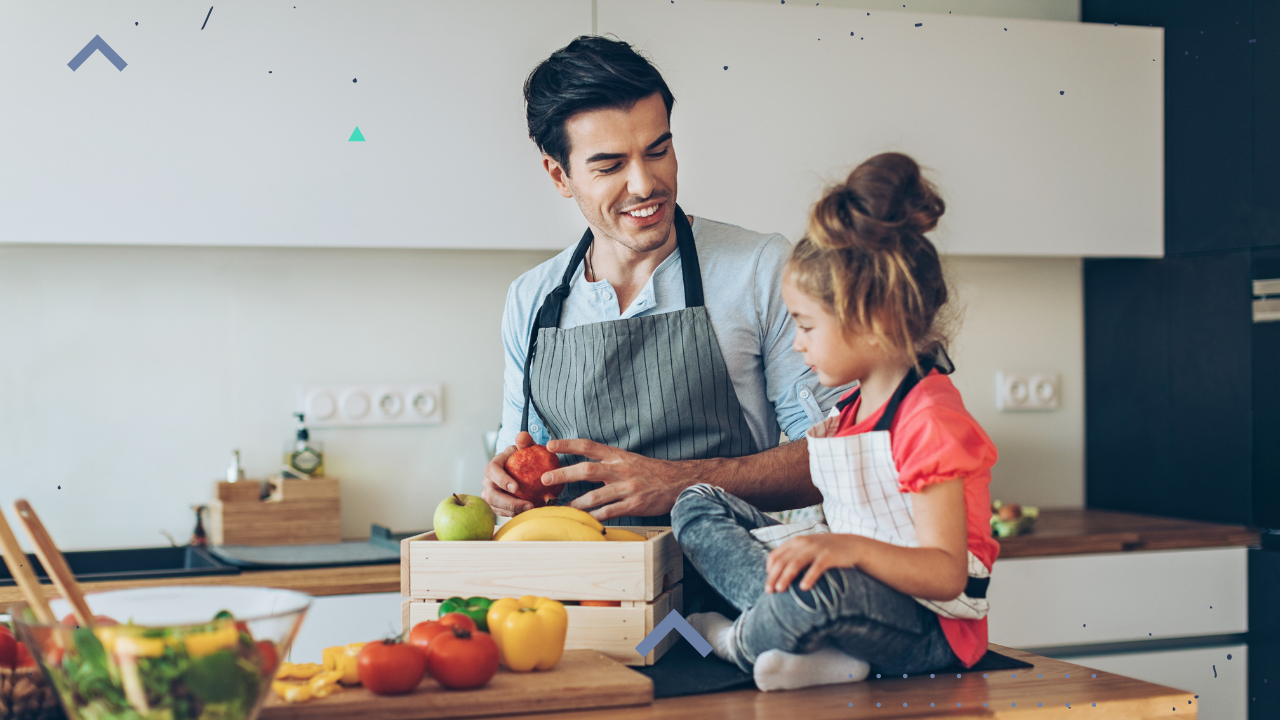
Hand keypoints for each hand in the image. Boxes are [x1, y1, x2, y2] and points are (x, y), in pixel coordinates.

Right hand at [481, 431, 537, 515]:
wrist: (520, 471)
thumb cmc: (523, 458)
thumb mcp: (525, 448)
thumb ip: (525, 442)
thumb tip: (522, 436)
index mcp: (494, 465)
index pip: (492, 471)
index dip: (502, 480)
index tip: (516, 487)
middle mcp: (488, 481)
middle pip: (491, 494)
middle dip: (508, 502)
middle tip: (528, 505)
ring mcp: (490, 494)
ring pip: (495, 506)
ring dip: (513, 511)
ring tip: (531, 510)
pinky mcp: (495, 506)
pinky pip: (502, 513)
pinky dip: (515, 514)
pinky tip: (529, 513)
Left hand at [541, 439, 690, 521]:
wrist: (678, 482)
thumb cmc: (651, 472)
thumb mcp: (629, 460)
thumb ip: (608, 462)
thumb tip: (583, 466)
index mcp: (618, 456)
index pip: (589, 446)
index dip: (568, 444)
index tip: (550, 445)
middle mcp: (621, 469)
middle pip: (587, 470)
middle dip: (564, 474)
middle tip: (545, 478)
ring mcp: (628, 488)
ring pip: (596, 496)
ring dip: (577, 503)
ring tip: (566, 506)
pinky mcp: (634, 505)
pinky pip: (610, 511)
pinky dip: (596, 516)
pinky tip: (587, 519)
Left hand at [765, 534, 863, 592]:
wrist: (852, 545)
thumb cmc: (825, 551)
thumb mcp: (807, 549)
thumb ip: (792, 556)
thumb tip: (775, 574)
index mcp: (795, 542)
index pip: (775, 555)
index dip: (769, 570)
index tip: (769, 583)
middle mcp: (803, 543)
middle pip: (782, 561)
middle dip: (774, 576)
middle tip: (769, 591)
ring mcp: (816, 548)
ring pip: (795, 563)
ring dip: (786, 577)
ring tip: (780, 589)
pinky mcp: (829, 555)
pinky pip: (816, 567)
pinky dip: (809, 577)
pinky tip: (803, 587)